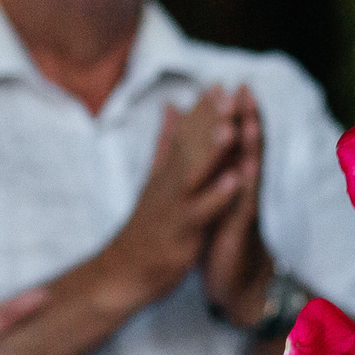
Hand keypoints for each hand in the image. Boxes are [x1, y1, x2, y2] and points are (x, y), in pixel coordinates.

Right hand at [103, 88, 247, 305]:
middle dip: (208, 120)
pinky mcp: (179, 232)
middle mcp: (168, 185)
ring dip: (211, 151)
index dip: (201, 110)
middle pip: (189, 147)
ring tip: (230, 127)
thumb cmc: (145, 226)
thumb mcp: (154, 180)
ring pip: (193, 175)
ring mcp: (173, 207)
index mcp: (167, 173)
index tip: (218, 82)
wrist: (121, 272)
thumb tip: (171, 106)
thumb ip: (166, 143)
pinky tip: (234, 180)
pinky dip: (216, 196)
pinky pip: (200, 212)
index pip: (184, 135)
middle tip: (226, 90)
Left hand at [199, 87, 273, 326]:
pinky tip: (245, 168)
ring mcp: (245, 209)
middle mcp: (243, 191)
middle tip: (245, 87)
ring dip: (251, 146)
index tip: (231, 84)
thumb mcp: (215, 203)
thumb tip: (214, 149)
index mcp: (233, 182)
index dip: (234, 112)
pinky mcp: (240, 230)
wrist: (234, 285)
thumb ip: (216, 173)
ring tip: (248, 118)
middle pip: (247, 148)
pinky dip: (244, 186)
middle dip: (246, 117)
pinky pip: (243, 204)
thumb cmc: (221, 241)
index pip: (235, 141)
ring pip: (250, 171)